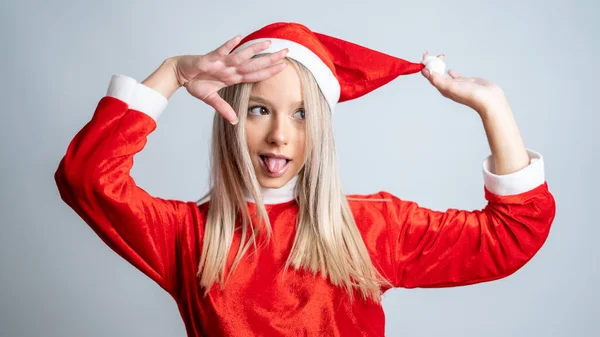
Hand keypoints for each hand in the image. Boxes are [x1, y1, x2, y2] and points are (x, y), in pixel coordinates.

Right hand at [173, 36, 288, 123]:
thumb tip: (234, 122)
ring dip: (254, 50)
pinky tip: (238, 39)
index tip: (284, 67)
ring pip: (240, 56)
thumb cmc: (196, 82)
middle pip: (253, 64)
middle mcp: (230, 68)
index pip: (255, 74)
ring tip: (268, 43)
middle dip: (269, 59)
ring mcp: (221, 63)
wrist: (180, 73)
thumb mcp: (211, 99)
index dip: (269, 72)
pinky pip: (220, 51)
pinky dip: (228, 46)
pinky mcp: (209, 59)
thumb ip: (224, 109)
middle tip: (286, 52)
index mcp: (232, 77)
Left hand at [421, 51, 507, 114]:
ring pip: (444, 74)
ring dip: (441, 66)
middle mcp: (448, 87)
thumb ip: (438, 80)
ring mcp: (457, 84)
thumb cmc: (470, 95)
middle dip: (434, 63)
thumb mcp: (450, 87)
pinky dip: (451, 73)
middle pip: (436, 74)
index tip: (425, 55)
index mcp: (442, 88)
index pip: (430, 75)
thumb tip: (426, 72)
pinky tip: (450, 70)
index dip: (426, 65)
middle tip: (436, 54)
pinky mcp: (466, 82)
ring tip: (440, 59)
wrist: (488, 100)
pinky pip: (455, 76)